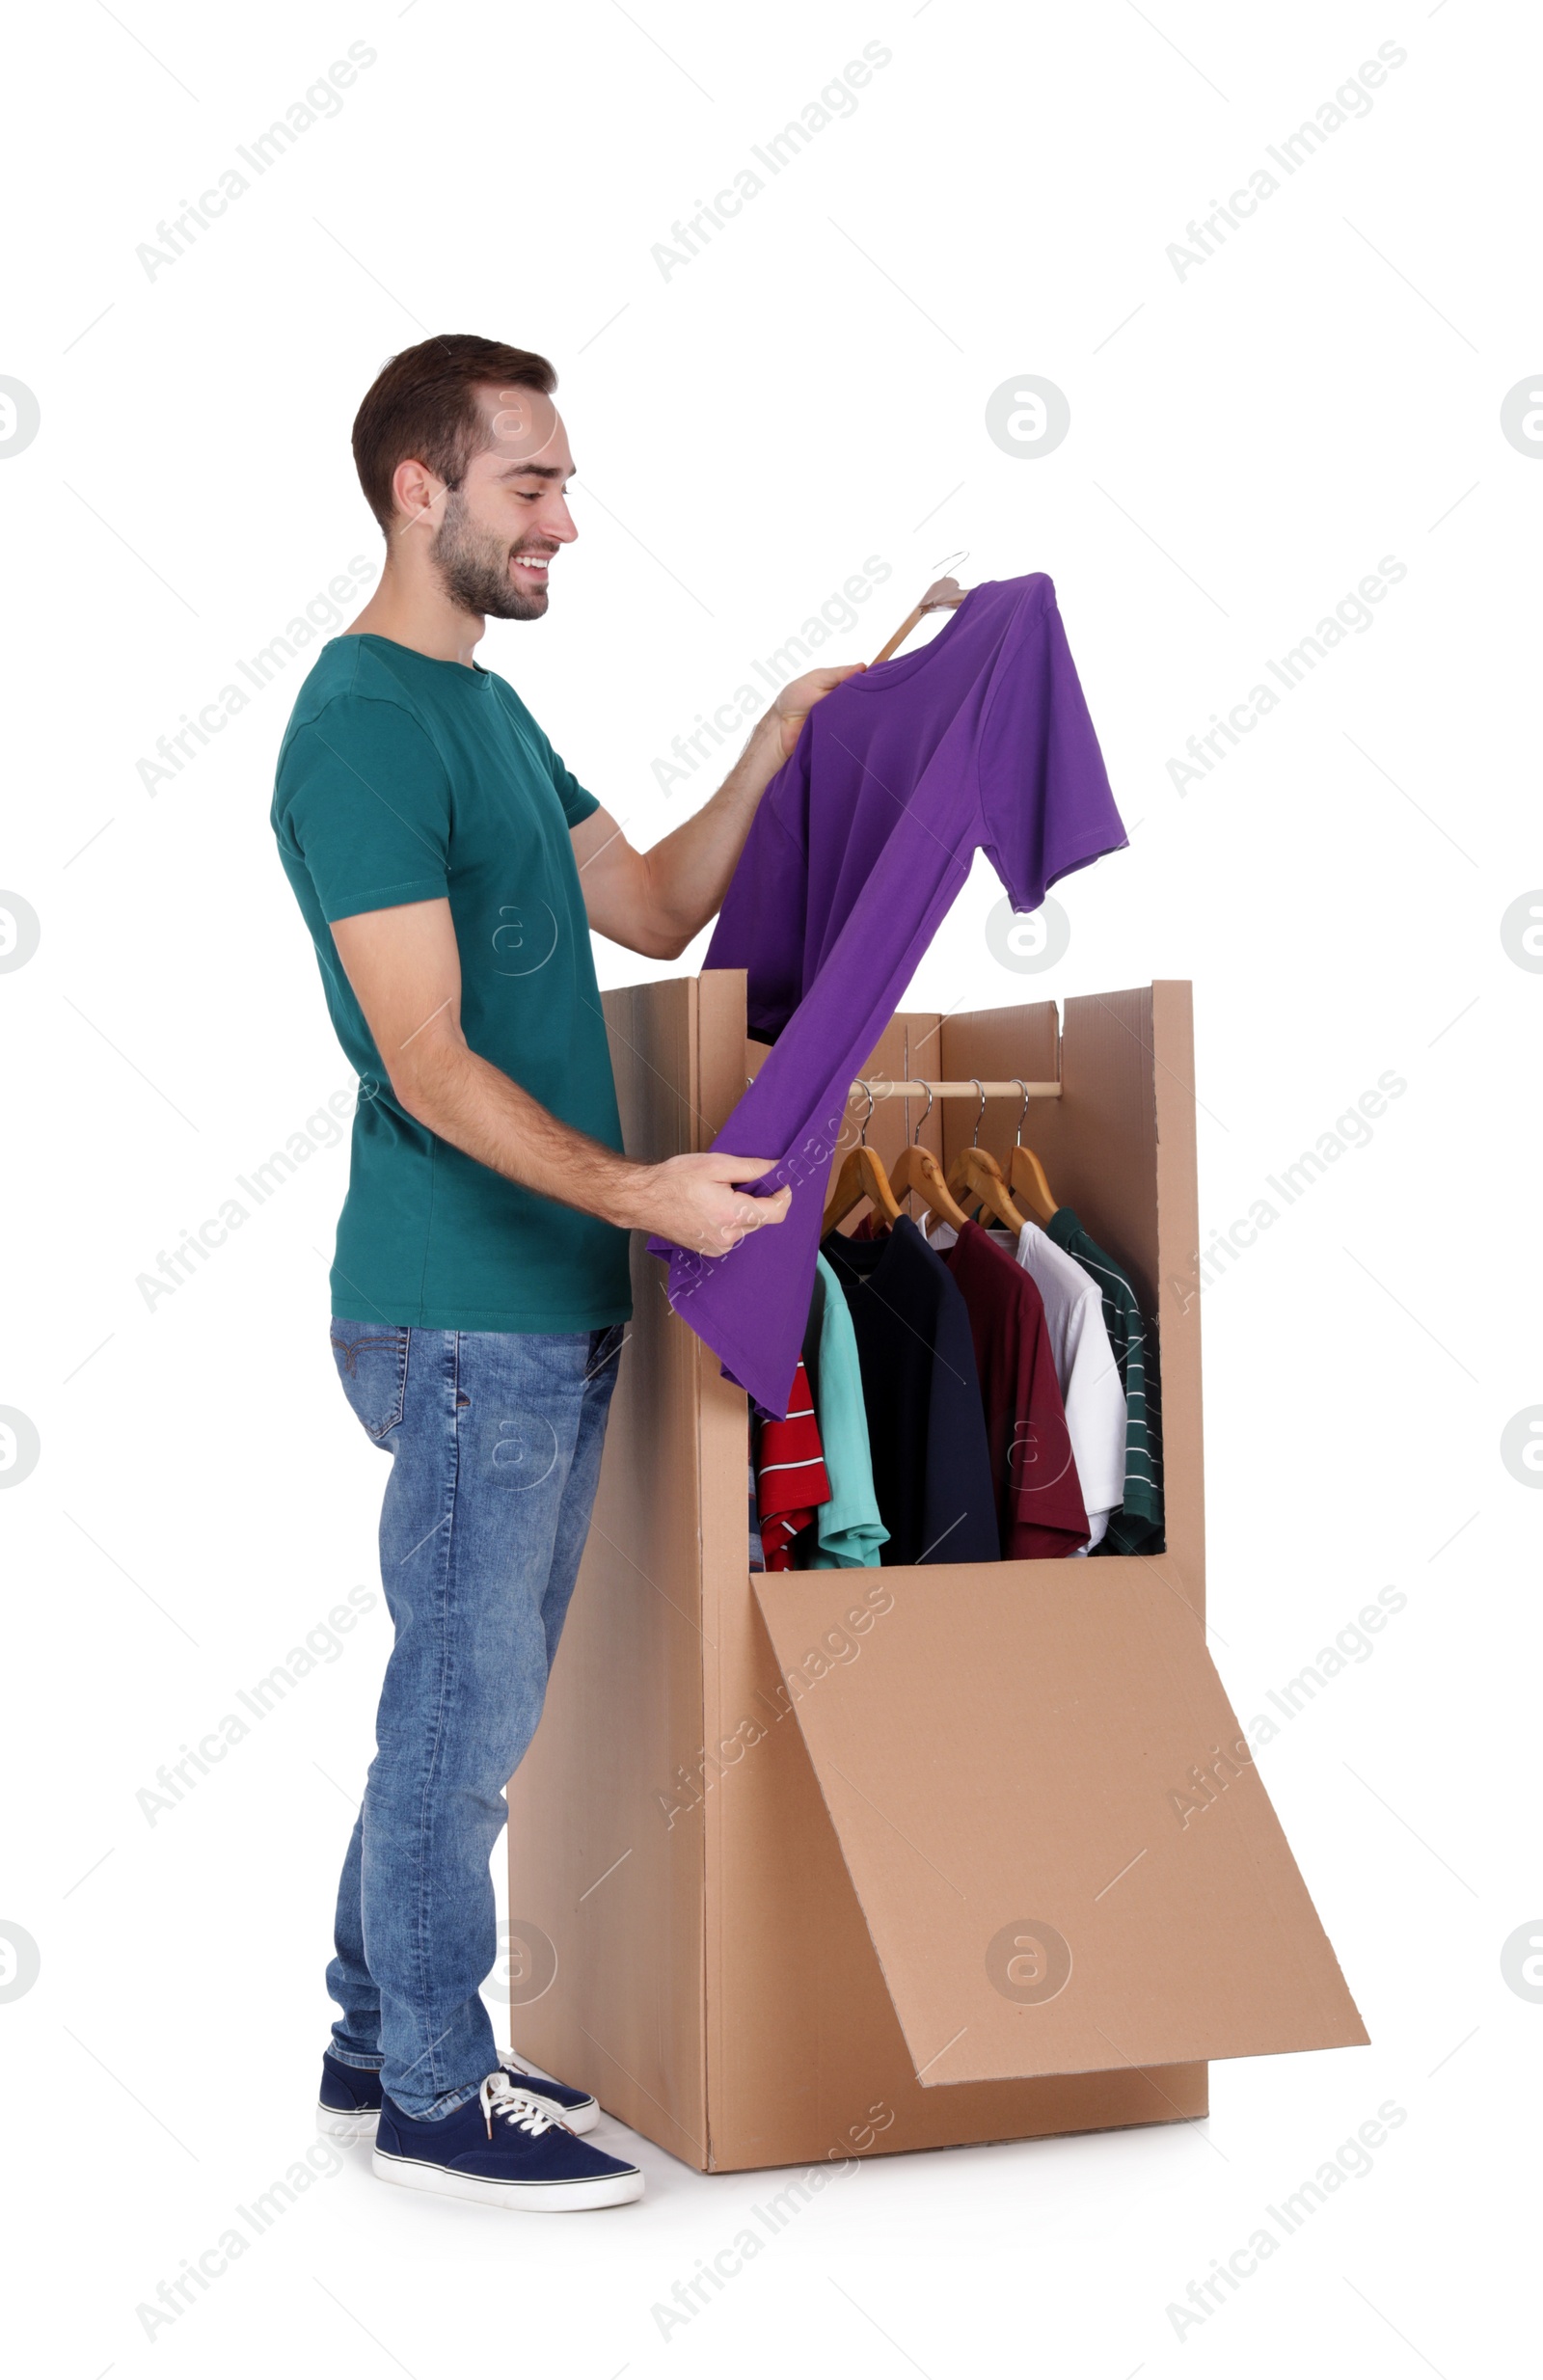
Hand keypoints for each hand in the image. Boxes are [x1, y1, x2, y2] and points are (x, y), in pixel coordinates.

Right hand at [631, 1151, 790, 1254]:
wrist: (643, 1200)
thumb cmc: (675, 1179)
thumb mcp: (717, 1165)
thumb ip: (752, 1168)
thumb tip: (778, 1168)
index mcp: (732, 1215)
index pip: (777, 1213)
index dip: (783, 1195)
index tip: (779, 1181)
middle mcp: (728, 1238)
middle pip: (762, 1219)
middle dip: (758, 1199)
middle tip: (739, 1181)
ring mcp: (718, 1248)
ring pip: (747, 1227)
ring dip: (743, 1210)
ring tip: (720, 1193)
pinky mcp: (710, 1251)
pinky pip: (733, 1234)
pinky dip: (730, 1220)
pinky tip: (711, 1207)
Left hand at [769, 663, 865, 760]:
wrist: (780, 727)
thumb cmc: (795, 698)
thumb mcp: (817, 678)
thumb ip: (839, 673)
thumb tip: (863, 666)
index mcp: (845, 687)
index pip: (867, 683)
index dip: (874, 682)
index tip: (881, 681)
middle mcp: (849, 704)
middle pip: (869, 702)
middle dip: (871, 701)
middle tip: (873, 700)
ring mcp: (847, 722)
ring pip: (864, 719)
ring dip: (864, 718)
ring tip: (864, 715)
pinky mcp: (842, 739)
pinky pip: (854, 736)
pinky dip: (855, 733)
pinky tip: (857, 730)